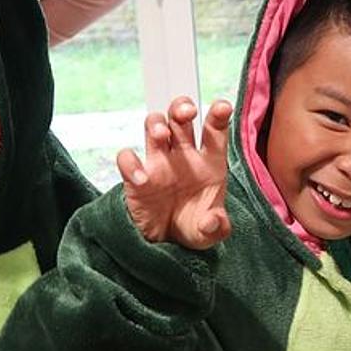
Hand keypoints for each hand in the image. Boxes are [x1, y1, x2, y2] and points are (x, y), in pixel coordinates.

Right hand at [117, 97, 233, 249]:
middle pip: (181, 118)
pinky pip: (128, 159)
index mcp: (209, 160)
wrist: (167, 243)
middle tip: (188, 112)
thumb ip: (217, 226)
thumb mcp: (211, 232)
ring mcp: (159, 163)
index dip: (218, 115)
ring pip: (155, 126)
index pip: (214, 130)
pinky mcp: (136, 178)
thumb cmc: (194, 226)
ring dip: (157, 123)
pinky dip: (130, 163)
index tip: (222, 107)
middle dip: (182, 108)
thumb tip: (212, 221)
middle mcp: (183, 155)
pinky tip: (142, 177)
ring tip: (162, 134)